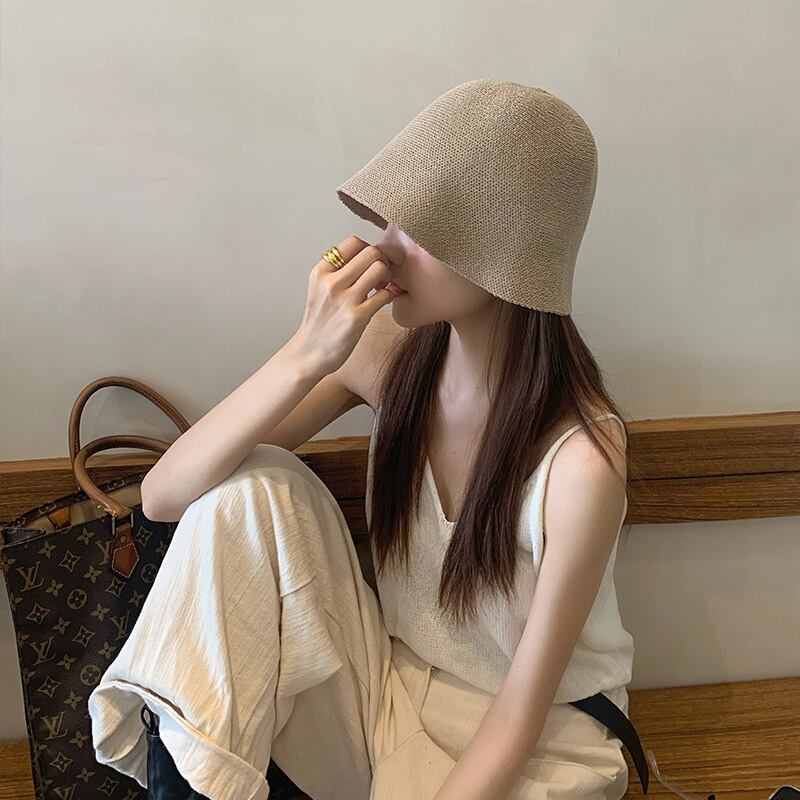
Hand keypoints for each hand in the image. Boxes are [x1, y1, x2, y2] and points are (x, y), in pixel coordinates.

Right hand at [291, 235, 397, 375]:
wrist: (309, 354)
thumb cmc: (319, 322)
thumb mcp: (319, 289)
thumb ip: (337, 272)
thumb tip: (366, 257)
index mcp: (321, 272)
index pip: (353, 242)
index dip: (367, 250)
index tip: (368, 264)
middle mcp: (331, 282)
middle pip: (370, 252)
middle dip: (381, 262)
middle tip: (380, 277)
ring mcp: (344, 300)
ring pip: (379, 268)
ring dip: (387, 277)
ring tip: (381, 288)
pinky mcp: (357, 317)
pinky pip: (385, 294)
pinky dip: (389, 296)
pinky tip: (381, 302)